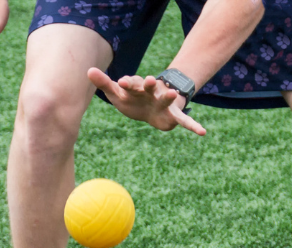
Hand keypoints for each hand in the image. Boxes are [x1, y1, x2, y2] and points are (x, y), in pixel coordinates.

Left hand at [87, 69, 206, 135]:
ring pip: (167, 99)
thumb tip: (88, 70)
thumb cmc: (132, 99)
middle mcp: (152, 92)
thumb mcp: (117, 93)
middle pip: (149, 87)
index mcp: (137, 87)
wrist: (151, 109)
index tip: (122, 82)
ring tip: (175, 94)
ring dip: (170, 96)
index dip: (128, 83)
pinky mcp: (173, 115)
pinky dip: (193, 126)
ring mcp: (163, 103)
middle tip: (150, 80)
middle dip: (149, 84)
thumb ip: (104, 83)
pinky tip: (203, 132)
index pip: (131, 84)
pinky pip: (184, 121)